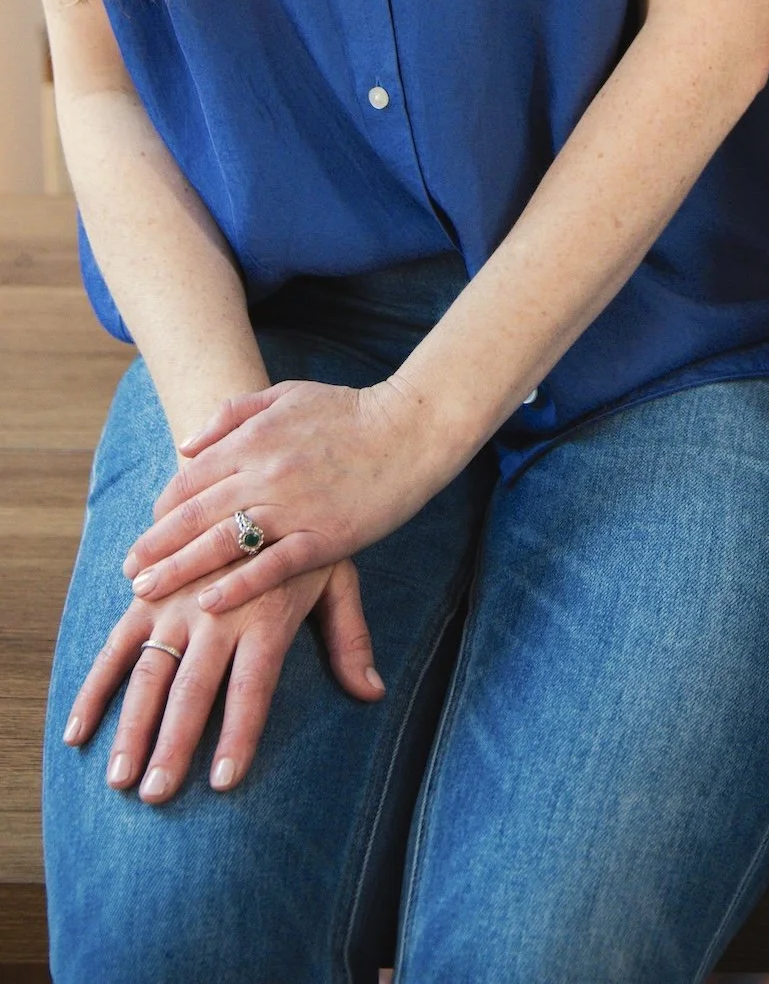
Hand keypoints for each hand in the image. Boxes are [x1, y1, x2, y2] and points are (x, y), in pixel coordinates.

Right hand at [63, 560, 379, 801]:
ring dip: (131, 727)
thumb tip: (373, 693)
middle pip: (194, 689)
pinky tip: (77, 733)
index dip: (239, 734)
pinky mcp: (146, 595)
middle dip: (174, 744)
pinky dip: (94, 689)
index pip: (252, 686)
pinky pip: (114, 647)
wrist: (256, 468)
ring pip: (149, 674)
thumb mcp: (336, 576)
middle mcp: (216, 614)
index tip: (224, 782)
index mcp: (265, 615)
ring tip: (118, 779)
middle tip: (156, 795)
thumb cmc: (302, 535)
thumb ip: (350, 638)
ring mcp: (176, 604)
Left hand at [122, 378, 445, 616]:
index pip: (189, 478)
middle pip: (194, 515)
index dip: (162, 510)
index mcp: (254, 439)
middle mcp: (265, 472)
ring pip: (221, 543)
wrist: (410, 428)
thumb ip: (232, 414)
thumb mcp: (286, 394)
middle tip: (129, 572)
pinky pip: (270, 565)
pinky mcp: (323, 536)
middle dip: (155, 546)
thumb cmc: (349, 411)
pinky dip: (237, 585)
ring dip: (179, 570)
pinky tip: (209, 603)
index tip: (149, 533)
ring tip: (148, 593)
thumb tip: (186, 445)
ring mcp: (293, 507)